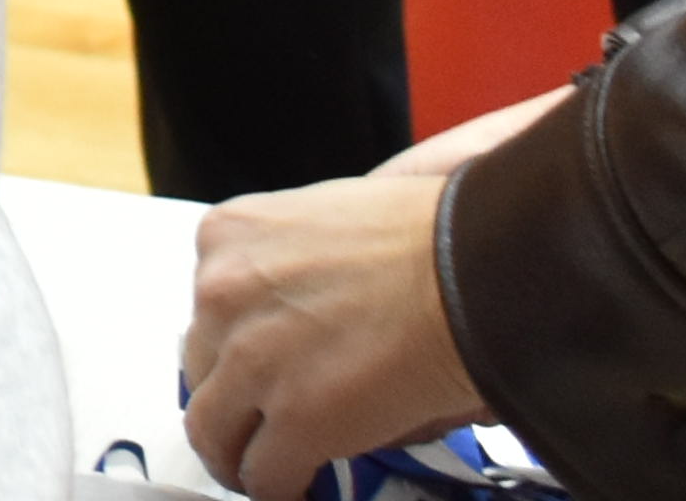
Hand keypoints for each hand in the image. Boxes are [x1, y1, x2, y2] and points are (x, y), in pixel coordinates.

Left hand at [180, 96, 542, 493]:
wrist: (483, 266)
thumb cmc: (438, 235)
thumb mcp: (336, 212)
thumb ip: (303, 255)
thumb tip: (320, 297)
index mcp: (230, 236)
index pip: (209, 307)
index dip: (235, 344)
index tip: (257, 367)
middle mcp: (222, 291)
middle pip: (202, 365)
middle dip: (232, 395)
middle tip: (261, 420)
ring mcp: (252, 358)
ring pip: (213, 428)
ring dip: (240, 452)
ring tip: (267, 468)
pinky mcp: (297, 418)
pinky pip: (265, 474)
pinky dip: (281, 487)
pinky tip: (304, 486)